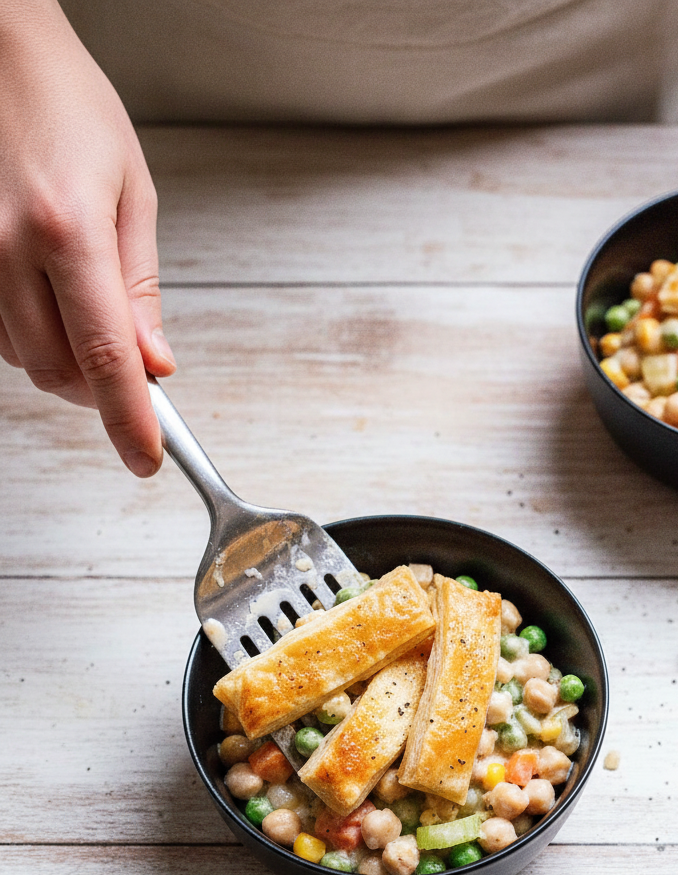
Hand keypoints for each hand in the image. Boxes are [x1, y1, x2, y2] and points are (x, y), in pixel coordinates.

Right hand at [0, 0, 174, 475]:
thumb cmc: (68, 105)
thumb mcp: (132, 191)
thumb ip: (141, 288)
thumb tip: (156, 365)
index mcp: (68, 230)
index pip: (108, 358)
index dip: (129, 421)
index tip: (145, 459)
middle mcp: (8, 248)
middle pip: (59, 372)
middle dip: (101, 393)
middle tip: (133, 380)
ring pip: (23, 359)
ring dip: (65, 363)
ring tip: (89, 317)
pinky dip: (29, 337)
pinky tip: (48, 303)